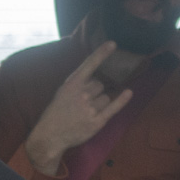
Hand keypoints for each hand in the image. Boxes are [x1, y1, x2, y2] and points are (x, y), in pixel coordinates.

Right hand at [23, 41, 133, 174]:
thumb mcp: (62, 92)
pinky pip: (113, 107)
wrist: (50, 136)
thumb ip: (78, 84)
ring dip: (100, 103)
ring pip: (106, 97)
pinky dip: (122, 100)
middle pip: (100, 85)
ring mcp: (90, 108)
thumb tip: (97, 79)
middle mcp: (82, 94)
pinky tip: (129, 93)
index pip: (89, 65)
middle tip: (83, 102)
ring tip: (86, 112)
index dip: (101, 53)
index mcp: (72, 84)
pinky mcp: (98, 121)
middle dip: (95, 91)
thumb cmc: (56, 113)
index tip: (113, 43)